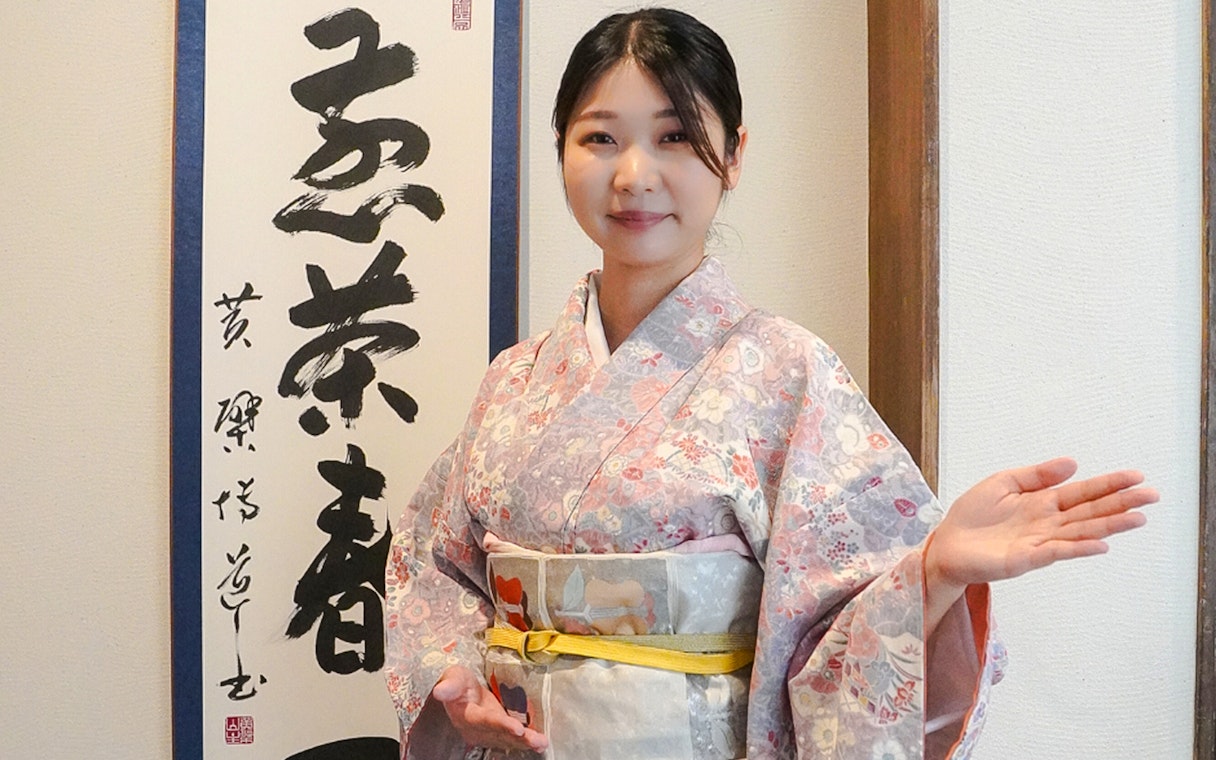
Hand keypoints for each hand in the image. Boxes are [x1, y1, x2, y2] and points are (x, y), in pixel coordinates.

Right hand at [431, 665, 548, 753]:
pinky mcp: (497, 733)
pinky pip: (512, 739)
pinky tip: (540, 743)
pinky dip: (526, 741)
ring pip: (508, 739)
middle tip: (537, 741)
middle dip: (519, 738)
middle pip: (500, 734)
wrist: (459, 693)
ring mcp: (488, 733)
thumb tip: (439, 691)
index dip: (500, 725)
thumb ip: (450, 685)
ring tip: (542, 743)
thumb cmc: (458, 682)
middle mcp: (478, 729)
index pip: (485, 721)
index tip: (517, 728)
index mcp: (467, 715)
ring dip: (526, 742)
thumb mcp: (453, 678)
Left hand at [927, 457, 1156, 593]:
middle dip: (1121, 503)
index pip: (1082, 492)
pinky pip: (1057, 552)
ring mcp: (1040, 542)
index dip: (1109, 484)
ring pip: (1082, 531)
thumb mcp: (1003, 483)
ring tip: (1138, 518)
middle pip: (1090, 511)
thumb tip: (1073, 463)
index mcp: (1042, 502)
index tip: (1136, 476)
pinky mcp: (1026, 559)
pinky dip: (1078, 548)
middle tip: (1152, 495)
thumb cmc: (972, 516)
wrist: (947, 544)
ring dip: (1110, 525)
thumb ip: (1037, 475)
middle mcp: (1048, 523)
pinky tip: (1100, 544)